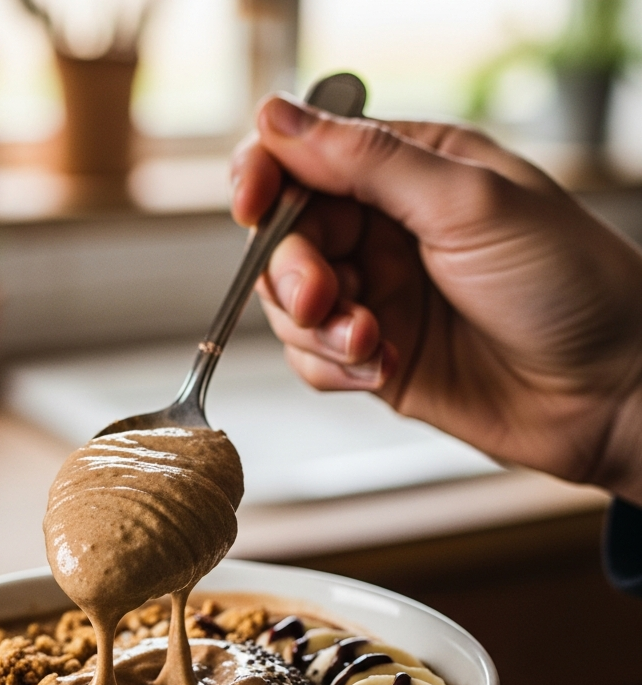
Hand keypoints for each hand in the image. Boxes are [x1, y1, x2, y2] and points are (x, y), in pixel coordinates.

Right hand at [231, 95, 641, 504]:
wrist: (606, 392)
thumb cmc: (566, 283)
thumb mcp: (468, 203)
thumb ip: (367, 162)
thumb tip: (277, 117)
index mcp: (409, 171)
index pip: (307, 159)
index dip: (267, 175)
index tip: (253, 201)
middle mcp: (384, 232)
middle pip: (286, 238)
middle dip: (292, 271)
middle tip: (323, 298)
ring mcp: (376, 297)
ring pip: (289, 306)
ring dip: (316, 328)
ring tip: (369, 342)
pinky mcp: (372, 357)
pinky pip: (312, 359)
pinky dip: (331, 366)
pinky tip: (377, 368)